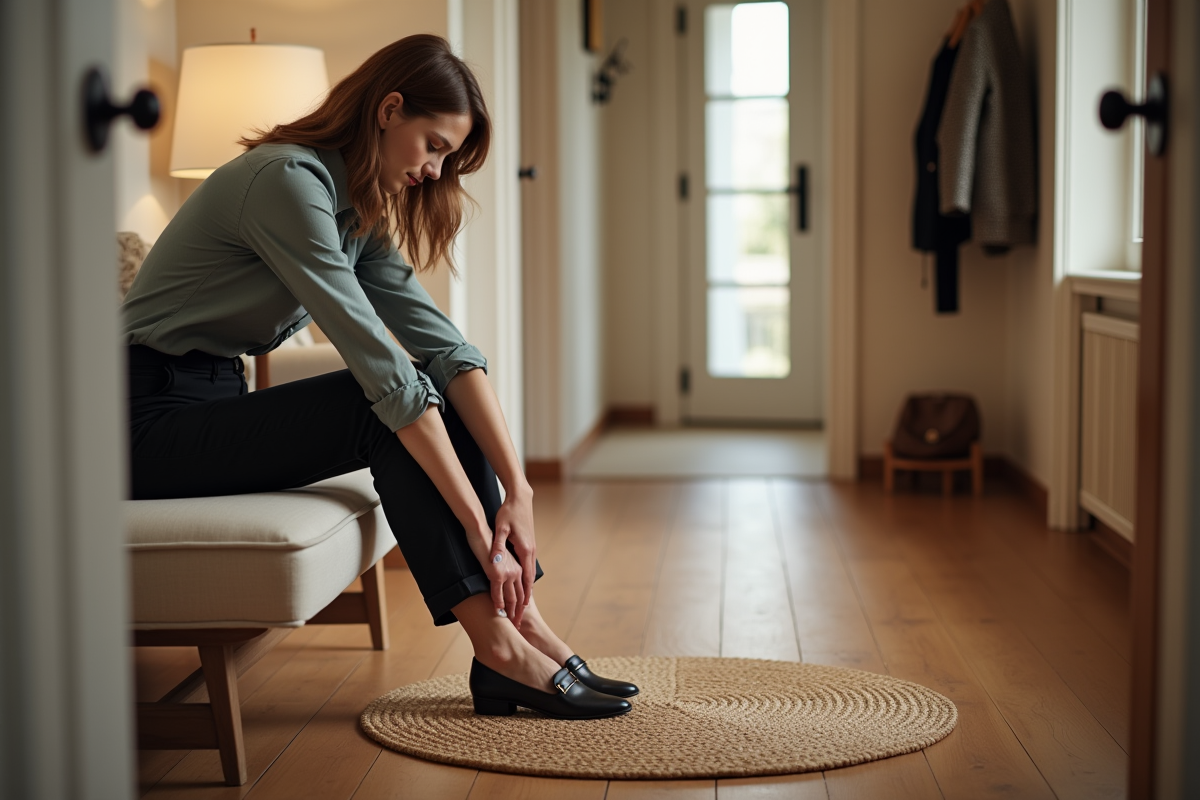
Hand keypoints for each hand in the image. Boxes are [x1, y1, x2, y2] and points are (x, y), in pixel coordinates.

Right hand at [482, 536, 524, 623]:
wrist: (482, 532)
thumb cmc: (489, 544)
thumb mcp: (501, 558)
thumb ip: (505, 569)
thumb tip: (504, 581)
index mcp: (518, 568)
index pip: (523, 591)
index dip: (522, 605)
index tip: (520, 616)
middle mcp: (515, 572)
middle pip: (519, 597)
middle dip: (518, 613)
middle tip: (517, 627)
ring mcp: (507, 573)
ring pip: (511, 597)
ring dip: (511, 612)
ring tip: (511, 625)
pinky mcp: (496, 573)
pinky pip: (497, 593)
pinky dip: (498, 604)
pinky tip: (498, 612)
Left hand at [490, 486, 535, 626]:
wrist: (520, 498)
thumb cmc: (508, 512)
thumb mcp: (501, 529)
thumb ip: (498, 547)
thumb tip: (495, 563)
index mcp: (525, 551)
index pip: (524, 579)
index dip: (521, 596)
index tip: (519, 610)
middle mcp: (530, 552)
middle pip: (528, 581)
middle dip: (524, 599)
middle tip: (520, 616)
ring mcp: (531, 549)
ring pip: (529, 576)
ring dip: (525, 591)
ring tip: (522, 607)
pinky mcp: (529, 546)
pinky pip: (528, 568)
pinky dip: (526, 581)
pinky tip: (523, 586)